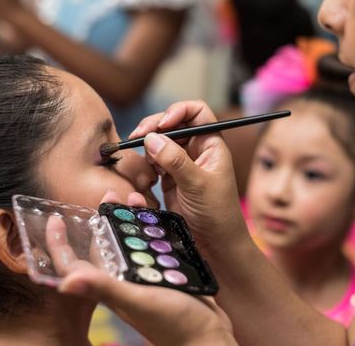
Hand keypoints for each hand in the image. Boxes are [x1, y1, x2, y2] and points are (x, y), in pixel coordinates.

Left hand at [46, 190, 235, 345]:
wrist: (207, 338)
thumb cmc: (173, 325)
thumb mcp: (137, 302)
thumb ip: (105, 289)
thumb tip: (65, 282)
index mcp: (110, 286)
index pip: (74, 264)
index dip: (60, 243)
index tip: (54, 218)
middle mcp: (123, 279)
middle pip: (104, 245)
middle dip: (102, 219)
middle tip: (109, 194)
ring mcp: (144, 276)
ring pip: (130, 242)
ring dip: (130, 220)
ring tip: (134, 199)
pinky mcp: (164, 274)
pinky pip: (152, 246)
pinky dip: (152, 229)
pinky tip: (157, 216)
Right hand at [130, 100, 250, 253]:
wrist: (215, 243)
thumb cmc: (217, 213)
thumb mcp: (197, 184)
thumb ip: (175, 160)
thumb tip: (152, 138)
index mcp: (211, 143)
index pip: (197, 112)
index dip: (178, 111)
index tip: (163, 124)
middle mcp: (197, 149)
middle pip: (174, 123)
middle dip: (155, 126)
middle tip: (137, 136)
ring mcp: (183, 162)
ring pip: (161, 140)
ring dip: (149, 144)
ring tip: (145, 159)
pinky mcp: (170, 176)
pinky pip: (155, 159)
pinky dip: (147, 160)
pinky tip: (148, 172)